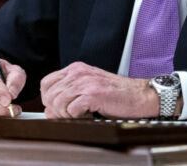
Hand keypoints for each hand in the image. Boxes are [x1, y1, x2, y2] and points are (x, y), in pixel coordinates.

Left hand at [40, 62, 157, 118]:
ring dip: (66, 115)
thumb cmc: (117, 94)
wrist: (140, 95)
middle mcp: (78, 72)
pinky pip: (71, 110)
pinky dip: (77, 117)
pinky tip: (89, 115)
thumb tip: (49, 111)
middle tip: (69, 115)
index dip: (47, 98)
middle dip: (56, 110)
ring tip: (80, 115)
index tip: (56, 108)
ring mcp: (85, 82)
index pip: (46, 82)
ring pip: (58, 102)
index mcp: (76, 69)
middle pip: (49, 94)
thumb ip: (68, 97)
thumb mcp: (88, 90)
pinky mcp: (93, 94)